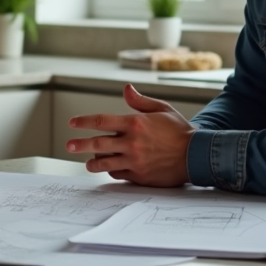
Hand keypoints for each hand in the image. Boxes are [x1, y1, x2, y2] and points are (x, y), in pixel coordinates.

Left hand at [66, 85, 193, 186]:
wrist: (196, 156)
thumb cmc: (179, 131)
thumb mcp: (162, 109)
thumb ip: (140, 101)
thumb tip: (126, 89)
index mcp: (135, 123)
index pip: (102, 121)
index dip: (84, 121)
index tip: (73, 123)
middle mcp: (131, 142)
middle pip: (97, 143)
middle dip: (80, 144)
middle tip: (70, 145)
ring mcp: (134, 161)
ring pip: (104, 162)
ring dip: (92, 162)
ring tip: (88, 162)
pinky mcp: (139, 176)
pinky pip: (118, 173)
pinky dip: (112, 170)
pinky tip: (110, 168)